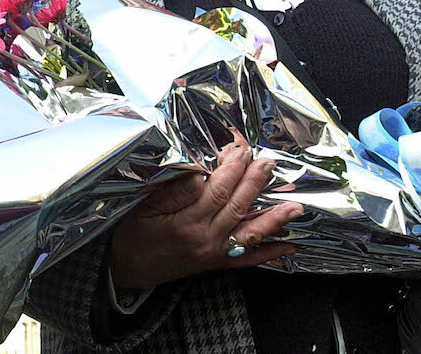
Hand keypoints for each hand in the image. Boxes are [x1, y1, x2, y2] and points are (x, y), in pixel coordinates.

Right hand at [110, 140, 303, 288]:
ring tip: (295, 207)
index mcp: (186, 222)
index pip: (217, 190)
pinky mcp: (216, 263)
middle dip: (256, 182)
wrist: (125, 269)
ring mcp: (213, 252)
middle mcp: (205, 238)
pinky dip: (269, 254)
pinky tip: (287, 246)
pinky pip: (247, 260)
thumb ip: (172, 193)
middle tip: (269, 164)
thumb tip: (197, 174)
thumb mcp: (143, 208)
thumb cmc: (132, 235)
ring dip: (274, 219)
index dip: (232, 169)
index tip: (241, 151)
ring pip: (249, 233)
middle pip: (237, 206)